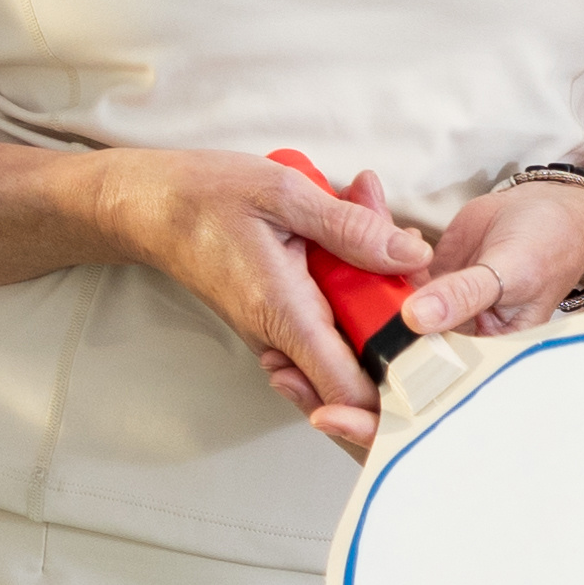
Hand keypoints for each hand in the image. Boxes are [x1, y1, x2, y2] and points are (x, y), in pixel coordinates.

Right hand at [97, 149, 431, 454]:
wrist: (149, 207)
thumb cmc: (204, 197)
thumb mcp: (283, 193)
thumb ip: (350, 227)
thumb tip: (411, 255)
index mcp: (284, 315)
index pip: (349, 392)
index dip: (395, 391)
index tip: (434, 356)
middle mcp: (282, 338)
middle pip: (361, 370)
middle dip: (400, 321)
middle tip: (407, 253)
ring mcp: (280, 334)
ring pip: (349, 343)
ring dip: (376, 298)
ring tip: (374, 226)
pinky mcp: (279, 321)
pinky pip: (330, 324)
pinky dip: (353, 289)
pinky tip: (353, 237)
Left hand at [251, 175, 583, 457]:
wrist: (555, 210)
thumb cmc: (550, 247)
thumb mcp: (510, 270)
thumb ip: (463, 294)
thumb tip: (416, 319)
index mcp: (476, 367)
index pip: (420, 411)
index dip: (373, 421)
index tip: (328, 412)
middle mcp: (447, 354)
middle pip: (383, 389)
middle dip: (330, 386)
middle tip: (283, 375)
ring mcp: (428, 324)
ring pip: (370, 343)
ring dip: (328, 338)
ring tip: (277, 344)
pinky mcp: (416, 293)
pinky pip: (376, 295)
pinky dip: (348, 283)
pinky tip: (313, 277)